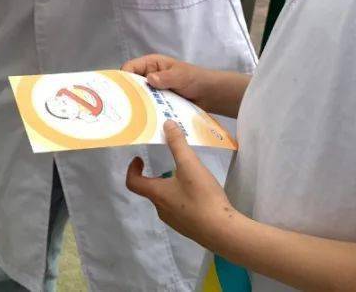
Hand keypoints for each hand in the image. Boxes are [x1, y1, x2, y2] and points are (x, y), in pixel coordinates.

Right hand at [121, 54, 249, 118]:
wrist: (211, 94)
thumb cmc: (196, 79)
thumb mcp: (181, 76)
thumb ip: (167, 78)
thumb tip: (149, 79)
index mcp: (151, 64)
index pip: (130, 67)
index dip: (123, 77)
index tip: (118, 90)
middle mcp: (149, 77)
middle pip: (131, 84)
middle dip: (126, 94)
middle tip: (119, 107)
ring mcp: (154, 91)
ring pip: (139, 97)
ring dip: (136, 105)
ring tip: (129, 118)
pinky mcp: (159, 103)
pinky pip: (149, 107)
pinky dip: (146, 113)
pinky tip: (142, 123)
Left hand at [126, 120, 241, 251]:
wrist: (223, 231)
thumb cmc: (201, 197)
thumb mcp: (189, 165)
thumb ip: (178, 144)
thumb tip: (166, 124)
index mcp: (157, 194)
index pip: (133, 182)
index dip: (132, 169)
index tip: (139, 158)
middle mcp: (161, 210)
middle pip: (151, 191)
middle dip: (157, 177)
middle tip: (170, 165)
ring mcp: (175, 222)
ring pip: (167, 202)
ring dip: (171, 188)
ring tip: (187, 178)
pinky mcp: (189, 229)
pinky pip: (180, 212)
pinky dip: (184, 200)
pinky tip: (200, 196)